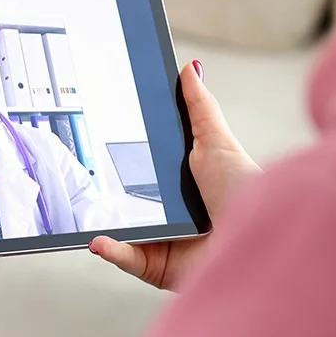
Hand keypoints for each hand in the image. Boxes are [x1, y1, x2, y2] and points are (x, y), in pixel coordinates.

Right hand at [90, 59, 260, 290]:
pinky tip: (97, 239)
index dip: (120, 159)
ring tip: (78, 209)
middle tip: (77, 173)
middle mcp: (171, 213)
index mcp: (182, 185)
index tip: (93, 140)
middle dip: (101, 191)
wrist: (259, 235)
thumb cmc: (243, 189)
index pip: (143, 170)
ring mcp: (163, 241)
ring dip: (99, 222)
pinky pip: (128, 259)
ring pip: (121, 231)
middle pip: (127, 201)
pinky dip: (111, 250)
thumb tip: (189, 68)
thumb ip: (200, 107)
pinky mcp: (160, 268)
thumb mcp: (217, 140)